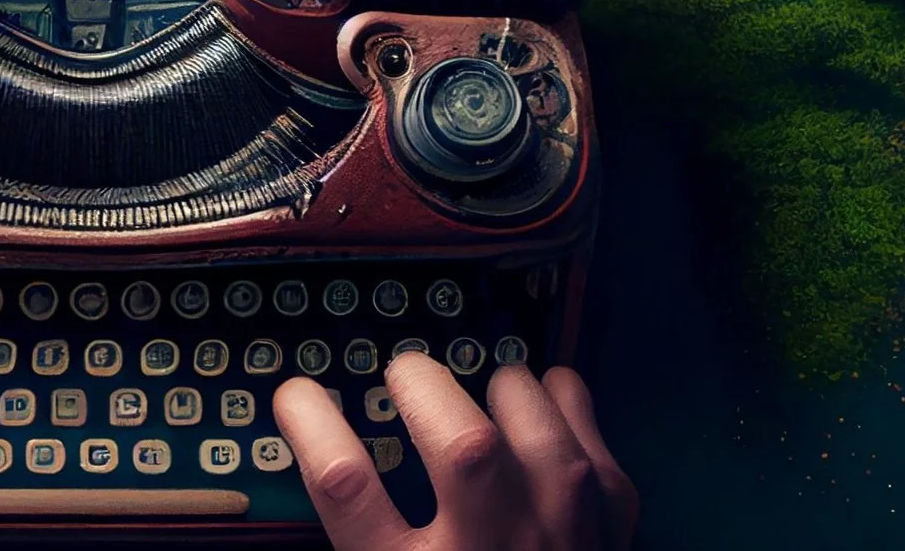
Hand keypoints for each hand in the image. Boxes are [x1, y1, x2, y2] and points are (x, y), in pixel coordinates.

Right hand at [274, 354, 636, 549]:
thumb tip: (329, 483)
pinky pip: (600, 469)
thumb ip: (361, 537)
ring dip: (511, 395)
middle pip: (464, 447)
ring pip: (544, 448)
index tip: (296, 392)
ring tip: (484, 384)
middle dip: (427, 386)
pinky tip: (552, 397)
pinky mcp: (608, 546)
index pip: (347, 487)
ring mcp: (554, 550)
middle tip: (404, 372)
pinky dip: (576, 420)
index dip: (314, 425)